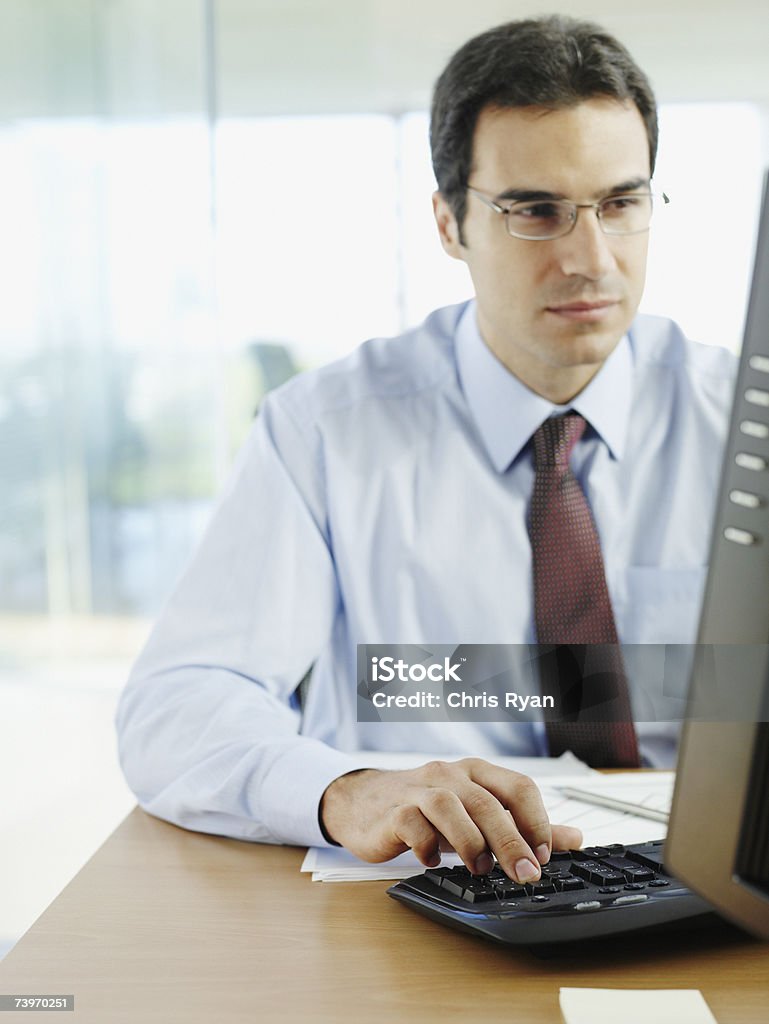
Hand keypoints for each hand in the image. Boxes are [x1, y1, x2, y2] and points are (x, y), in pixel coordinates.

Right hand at [319, 757, 581, 882]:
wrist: (362, 802)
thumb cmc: (426, 808)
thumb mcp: (476, 812)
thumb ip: (523, 825)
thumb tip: (576, 838)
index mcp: (476, 772)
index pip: (517, 786)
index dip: (536, 819)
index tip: (543, 855)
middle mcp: (450, 775)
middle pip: (488, 803)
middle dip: (512, 842)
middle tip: (526, 875)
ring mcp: (420, 790)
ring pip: (451, 807)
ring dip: (471, 842)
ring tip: (479, 868)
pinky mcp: (394, 811)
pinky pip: (414, 824)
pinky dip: (428, 846)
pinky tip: (432, 862)